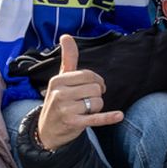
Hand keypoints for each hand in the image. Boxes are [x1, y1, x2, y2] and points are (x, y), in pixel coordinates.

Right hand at [35, 34, 122, 149]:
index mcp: (58, 80)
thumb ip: (68, 59)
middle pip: (95, 88)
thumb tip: (66, 36)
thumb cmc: (58, 101)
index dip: (97, 81)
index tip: (96, 87)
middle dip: (96, 95)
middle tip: (87, 102)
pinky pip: (96, 119)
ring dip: (96, 108)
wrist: (47, 130)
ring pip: (97, 102)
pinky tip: (119, 116)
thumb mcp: (60, 80)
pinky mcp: (73, 123)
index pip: (88, 75)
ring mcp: (66, 109)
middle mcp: (59, 94)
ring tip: (84, 111)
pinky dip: (109, 118)